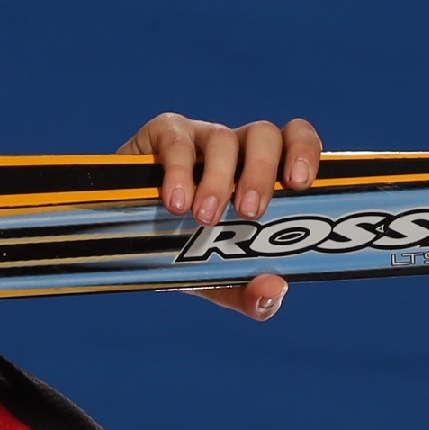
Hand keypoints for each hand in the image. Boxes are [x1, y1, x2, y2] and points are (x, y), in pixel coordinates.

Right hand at [121, 111, 324, 319]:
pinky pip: (176, 141)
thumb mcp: (219, 278)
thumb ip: (250, 294)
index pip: (295, 140)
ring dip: (217, 180)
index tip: (300, 184)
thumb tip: (273, 289)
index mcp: (262, 172)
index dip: (305, 152)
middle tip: (248, 212)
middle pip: (263, 135)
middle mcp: (236, 149)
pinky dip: (178, 172)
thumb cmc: (182, 252)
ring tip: (203, 219)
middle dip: (261, 172)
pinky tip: (175, 203)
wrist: (123, 242)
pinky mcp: (161, 136)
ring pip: (222, 139)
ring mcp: (199, 138)